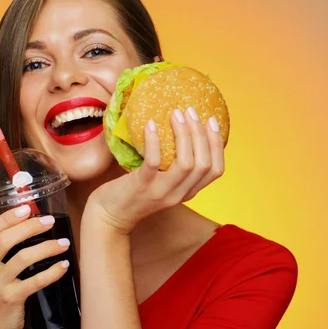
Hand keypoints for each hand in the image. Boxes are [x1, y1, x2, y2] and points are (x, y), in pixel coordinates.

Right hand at [0, 205, 70, 328]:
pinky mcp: (10, 299)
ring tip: (63, 242)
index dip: (5, 218)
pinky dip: (52, 271)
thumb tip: (26, 221)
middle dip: (30, 227)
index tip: (25, 208)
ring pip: (22, 258)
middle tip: (49, 222)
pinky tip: (63, 265)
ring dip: (47, 247)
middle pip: (4, 240)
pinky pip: (35, 281)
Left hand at [89, 107, 224, 233]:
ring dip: (184, 135)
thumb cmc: (133, 193)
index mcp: (187, 192)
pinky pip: (154, 162)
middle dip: (202, 134)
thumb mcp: (161, 183)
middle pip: (204, 164)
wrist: (109, 216)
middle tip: (191, 112)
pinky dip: (154, 141)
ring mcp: (161, 191)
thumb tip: (178, 127)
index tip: (212, 122)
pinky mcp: (141, 186)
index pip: (216, 171)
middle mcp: (179, 194)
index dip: (218, 145)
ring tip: (176, 114)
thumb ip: (173, 166)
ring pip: (186, 164)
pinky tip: (150, 125)